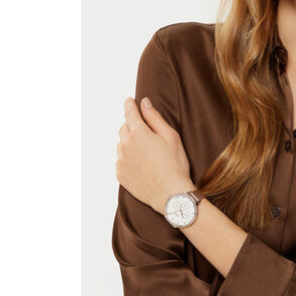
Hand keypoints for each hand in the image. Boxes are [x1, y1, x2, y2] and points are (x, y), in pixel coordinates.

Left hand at [116, 96, 195, 214]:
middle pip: (124, 128)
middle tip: (145, 131)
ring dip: (130, 143)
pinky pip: (121, 161)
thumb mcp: (170, 137)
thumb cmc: (175, 165)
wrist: (171, 195)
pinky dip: (128, 158)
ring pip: (122, 145)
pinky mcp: (120, 175)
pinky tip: (142, 164)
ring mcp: (121, 161)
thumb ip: (155, 118)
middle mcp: (125, 145)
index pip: (130, 113)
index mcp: (138, 133)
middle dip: (132, 125)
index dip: (130, 105)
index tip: (129, 100)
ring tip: (146, 152)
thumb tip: (144, 103)